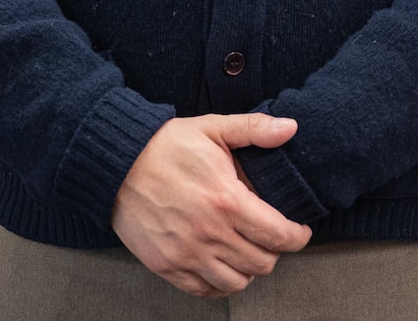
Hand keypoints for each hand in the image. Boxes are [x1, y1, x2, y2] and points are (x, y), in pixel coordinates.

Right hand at [111, 113, 312, 297]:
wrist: (117, 163)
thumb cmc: (167, 145)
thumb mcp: (213, 127)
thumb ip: (254, 129)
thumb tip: (291, 127)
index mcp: (227, 201)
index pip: (279, 235)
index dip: (298, 236)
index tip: (300, 230)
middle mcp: (209, 234)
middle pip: (263, 262)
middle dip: (275, 250)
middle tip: (271, 236)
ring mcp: (186, 254)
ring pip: (237, 282)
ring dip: (249, 269)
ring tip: (248, 251)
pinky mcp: (166, 266)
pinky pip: (205, 290)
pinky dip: (221, 284)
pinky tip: (224, 266)